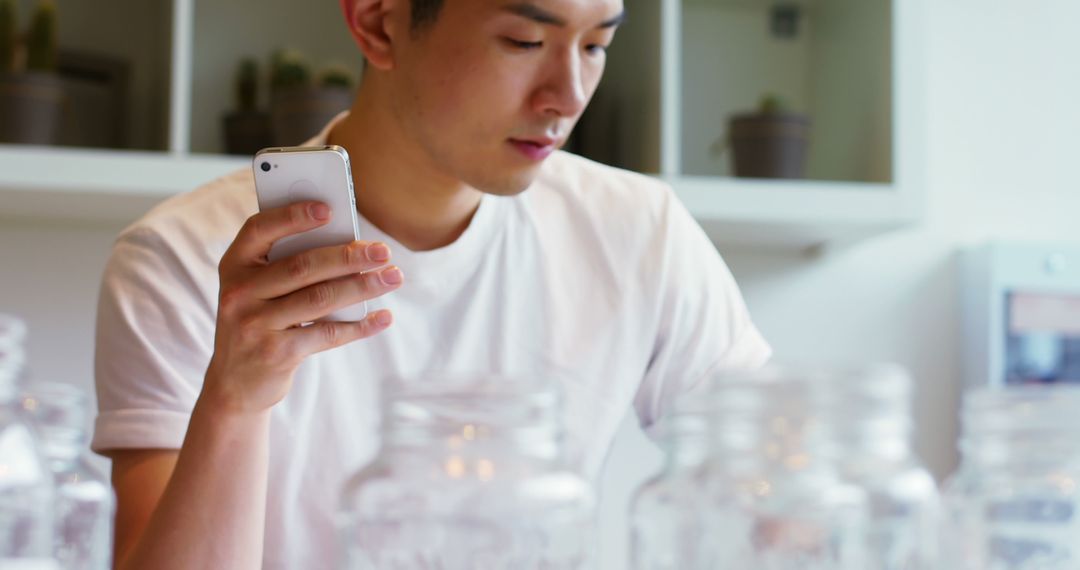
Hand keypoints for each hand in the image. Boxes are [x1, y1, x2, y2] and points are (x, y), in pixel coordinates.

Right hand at [204, 201, 402, 412]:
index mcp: (235, 266)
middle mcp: (239, 293)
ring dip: (363, 286)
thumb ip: (289, 267)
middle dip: (348, 256)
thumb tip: (350, 246)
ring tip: (392, 277)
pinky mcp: (277, 353)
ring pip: (320, 298)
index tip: (329, 208)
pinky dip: (359, 326)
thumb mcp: (259, 291)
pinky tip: (382, 317)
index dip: (293, 216)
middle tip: (383, 251)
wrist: (234, 385)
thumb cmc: (259, 323)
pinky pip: (327, 333)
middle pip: (302, 266)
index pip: (260, 229)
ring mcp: (255, 324)